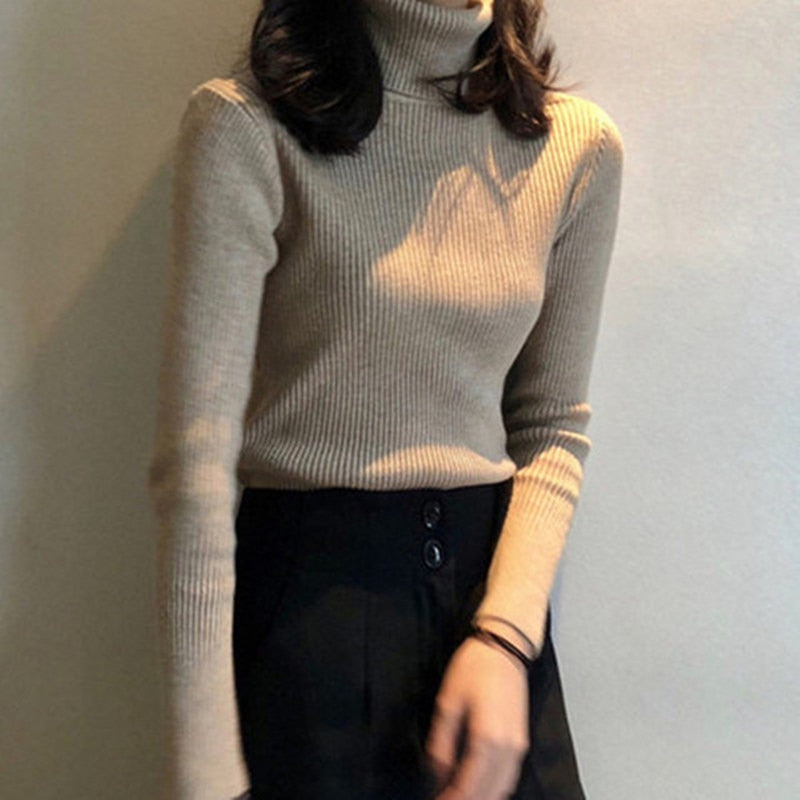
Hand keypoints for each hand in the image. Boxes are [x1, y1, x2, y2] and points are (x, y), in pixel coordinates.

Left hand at [424, 635, 529, 799]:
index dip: (450, 799)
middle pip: (489, 793)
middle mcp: (508, 748)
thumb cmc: (475, 667)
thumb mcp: (448, 702)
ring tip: (458, 795)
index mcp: (487, 740)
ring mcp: (519, 746)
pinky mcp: (521, 740)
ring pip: (503, 789)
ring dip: (483, 797)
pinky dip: (494, 788)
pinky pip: (510, 776)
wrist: (503, 646)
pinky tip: (479, 786)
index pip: (469, 787)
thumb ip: (441, 743)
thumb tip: (438, 772)